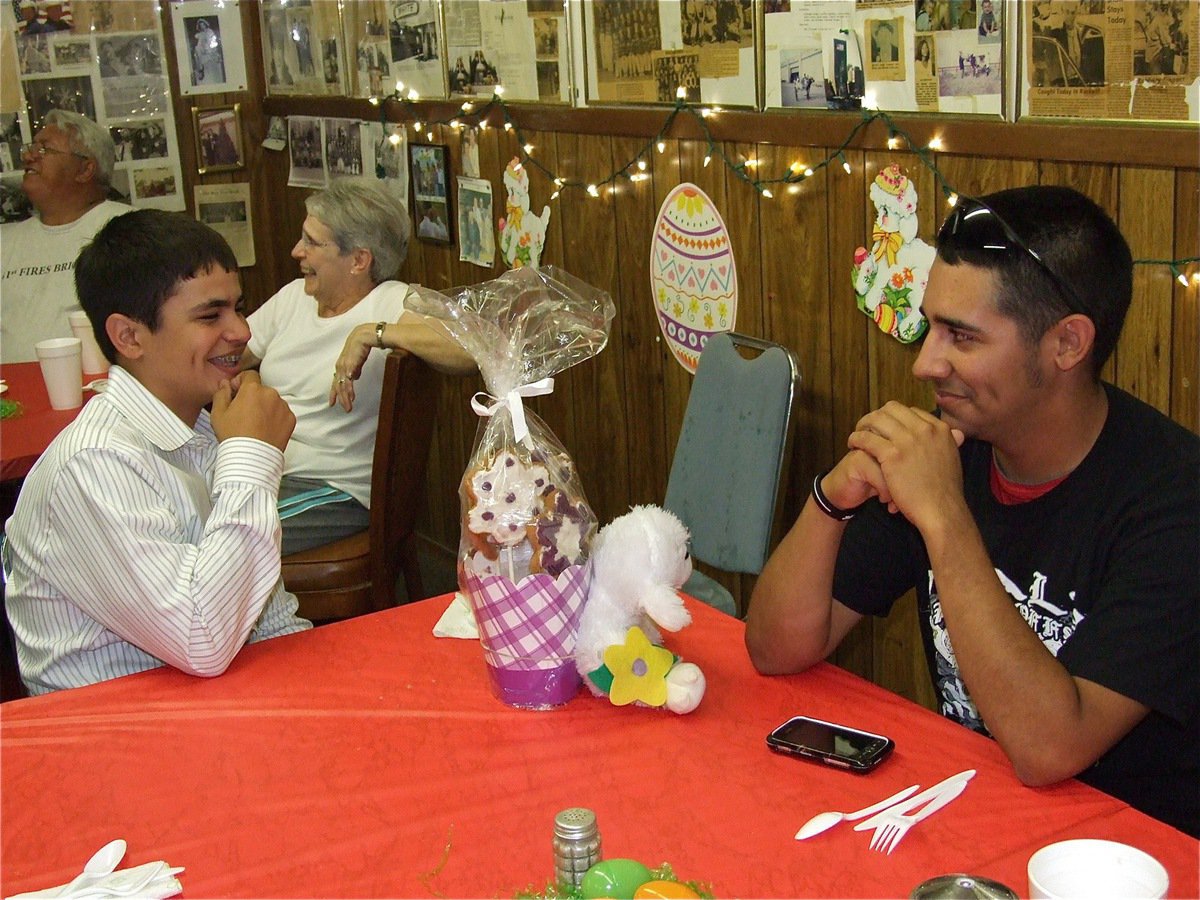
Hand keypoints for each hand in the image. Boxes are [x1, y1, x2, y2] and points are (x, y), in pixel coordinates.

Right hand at [211, 370, 294, 451]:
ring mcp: (283, 407)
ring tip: (255, 423)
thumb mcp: (218, 413)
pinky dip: (275, 417)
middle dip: (253, 397)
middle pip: (261, 390)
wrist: (252, 458)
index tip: (235, 393)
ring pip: (272, 401)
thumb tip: (226, 383)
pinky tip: (265, 429)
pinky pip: (281, 413)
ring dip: (265, 406)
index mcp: (253, 389)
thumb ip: (221, 393)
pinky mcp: (291, 419)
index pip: (249, 375)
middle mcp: (272, 394)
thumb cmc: (232, 434)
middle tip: (244, 413)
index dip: (240, 382)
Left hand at [328, 323, 376, 411]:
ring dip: (346, 397)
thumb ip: (355, 369)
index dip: (334, 393)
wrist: (364, 336)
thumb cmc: (361, 345)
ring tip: (349, 406)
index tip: (333, 403)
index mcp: (341, 365)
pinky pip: (349, 380)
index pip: (336, 382)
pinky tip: (351, 395)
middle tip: (345, 409)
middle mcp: (340, 366)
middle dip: (341, 399)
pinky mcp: (350, 365)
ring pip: (343, 385)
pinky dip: (349, 389)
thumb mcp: (357, 360)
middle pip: (338, 386)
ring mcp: (344, 366)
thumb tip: (354, 377)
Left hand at [845, 401, 965, 531]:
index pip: (911, 411)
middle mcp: (924, 429)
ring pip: (877, 419)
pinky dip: (856, 438)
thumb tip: (957, 433)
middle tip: (867, 426)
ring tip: (857, 434)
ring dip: (863, 424)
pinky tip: (853, 444)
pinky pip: (867, 438)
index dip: (895, 417)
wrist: (942, 511)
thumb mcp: (954, 459)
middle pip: (892, 409)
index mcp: (940, 429)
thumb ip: (952, 443)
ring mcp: (908, 441)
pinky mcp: (892, 454)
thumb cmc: (946, 491)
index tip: (886, 427)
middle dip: (877, 415)